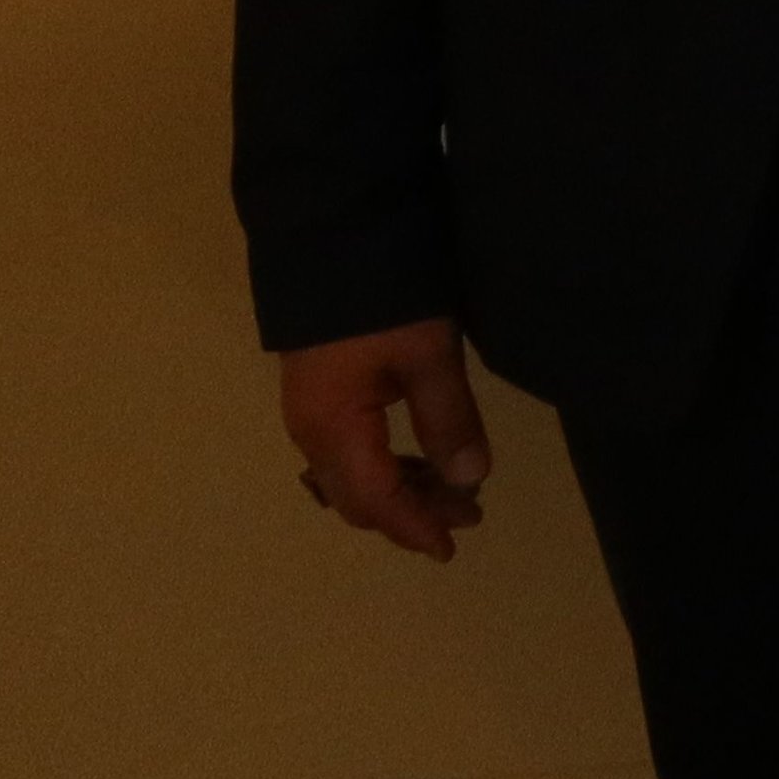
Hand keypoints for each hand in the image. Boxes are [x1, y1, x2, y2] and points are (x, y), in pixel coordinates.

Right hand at [276, 317, 494, 560]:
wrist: (329, 232)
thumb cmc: (383, 296)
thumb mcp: (429, 354)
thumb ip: (449, 419)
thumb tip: (470, 480)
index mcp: (333, 428)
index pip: (375, 500)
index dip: (414, 526)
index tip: (451, 547)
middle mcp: (310, 431)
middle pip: (357, 496)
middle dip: (410, 512)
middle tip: (468, 513)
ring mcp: (308, 410)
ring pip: (350, 476)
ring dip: (398, 489)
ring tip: (452, 487)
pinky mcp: (316, 391)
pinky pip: (345, 452)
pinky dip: (382, 465)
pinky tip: (415, 459)